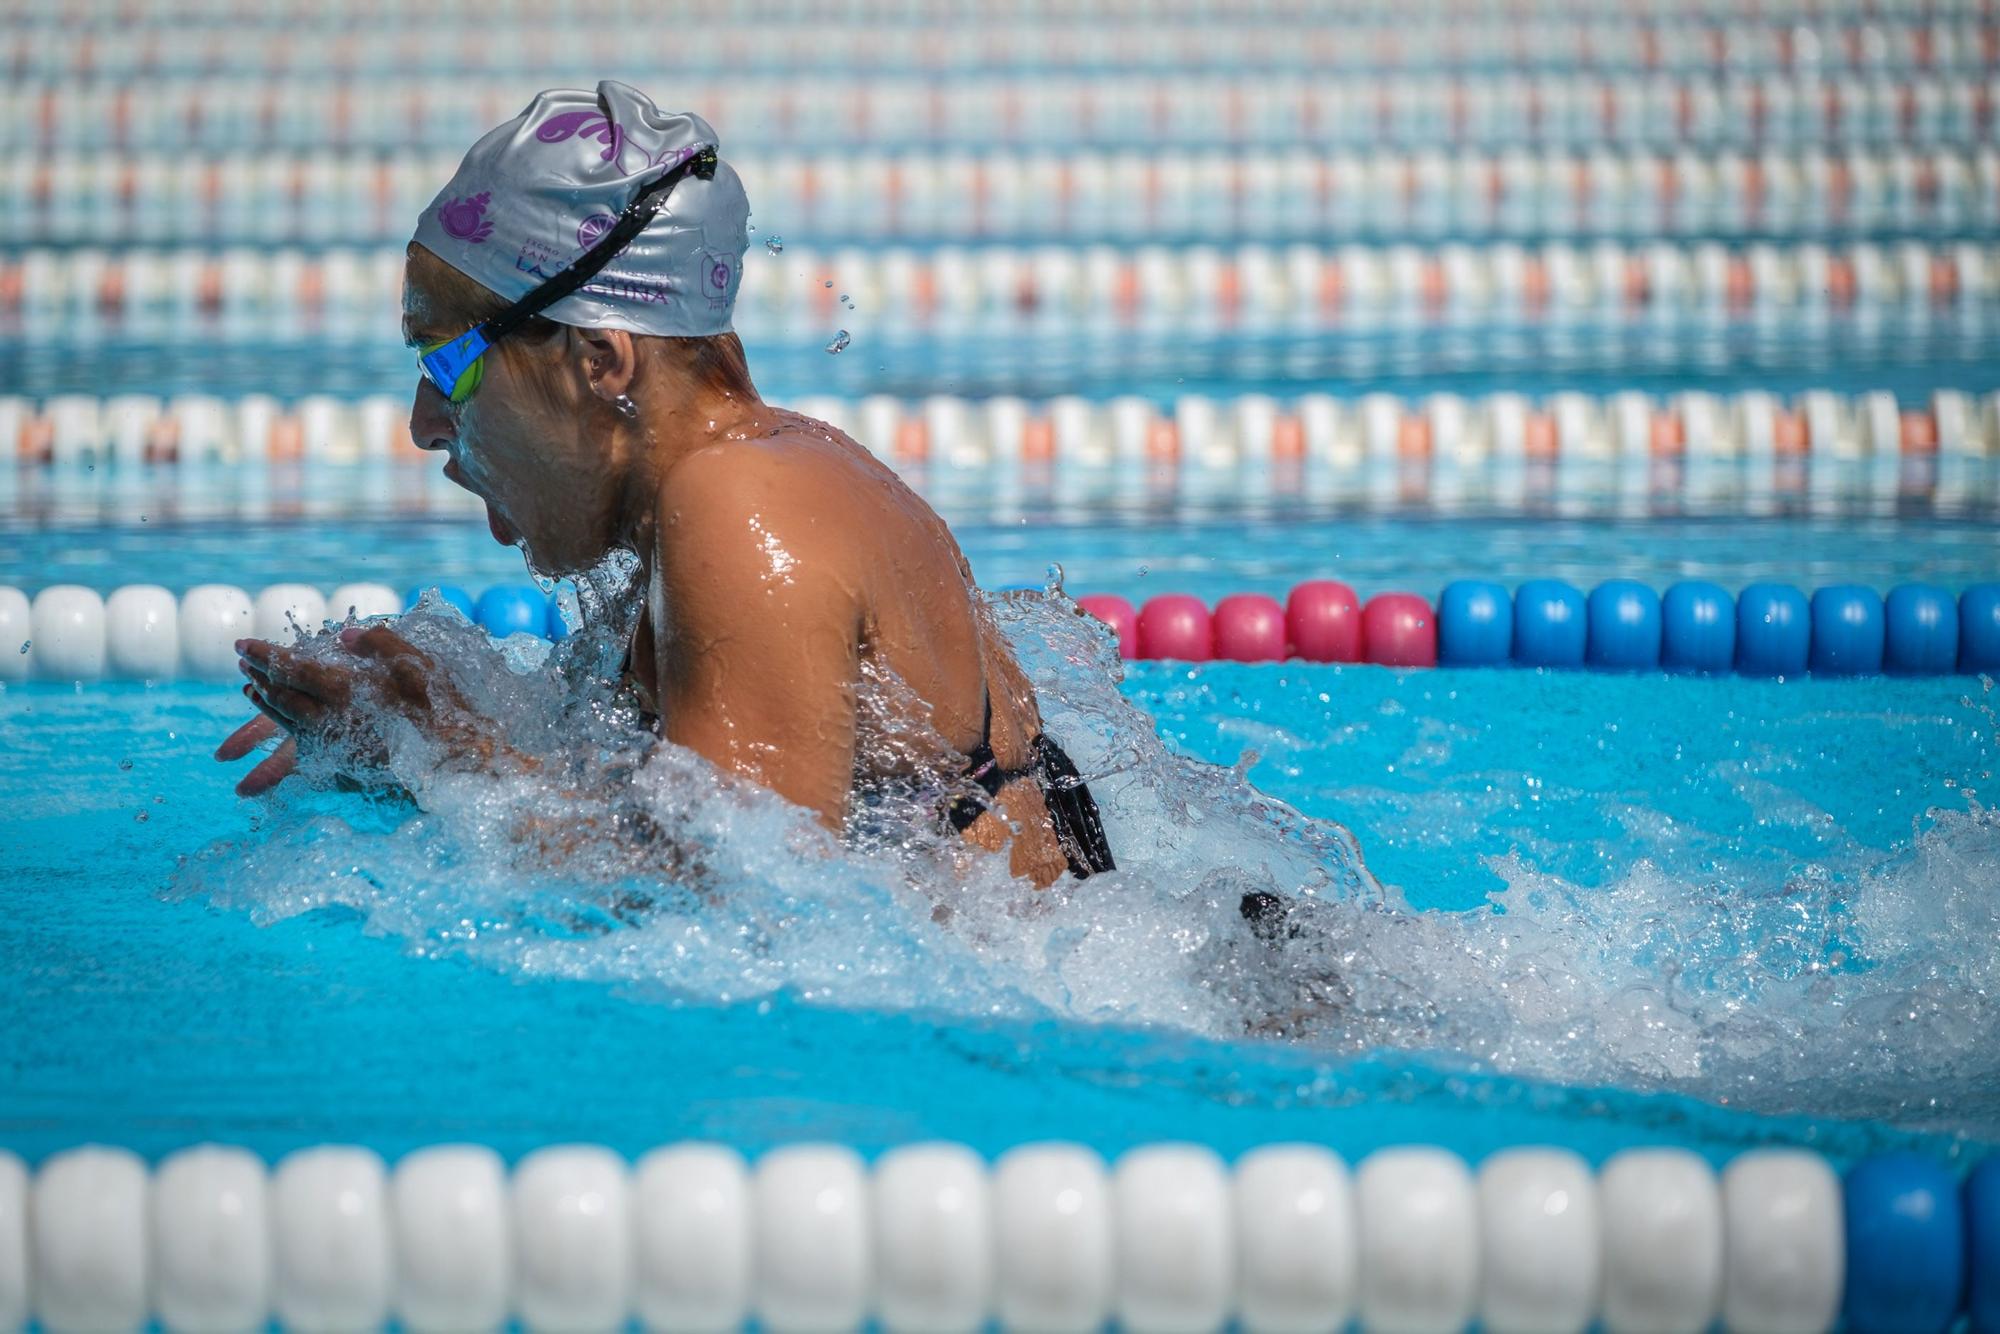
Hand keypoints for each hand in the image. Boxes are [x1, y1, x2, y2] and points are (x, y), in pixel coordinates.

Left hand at [218, 625, 519, 794]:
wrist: (460, 764)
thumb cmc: (443, 710)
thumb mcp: (416, 664)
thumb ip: (379, 644)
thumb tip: (345, 635)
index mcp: (345, 689)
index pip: (290, 667)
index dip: (263, 654)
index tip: (241, 643)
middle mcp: (331, 719)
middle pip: (280, 694)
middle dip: (259, 674)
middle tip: (243, 660)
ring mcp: (334, 745)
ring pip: (286, 722)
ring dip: (265, 702)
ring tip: (252, 689)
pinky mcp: (343, 765)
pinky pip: (302, 746)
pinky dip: (284, 731)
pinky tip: (284, 726)